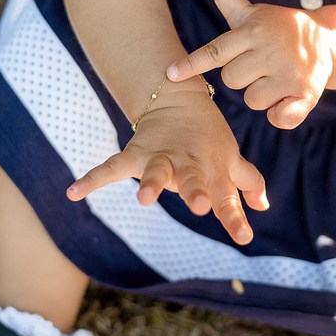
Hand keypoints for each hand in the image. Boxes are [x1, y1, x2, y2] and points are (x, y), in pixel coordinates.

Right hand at [65, 82, 268, 244]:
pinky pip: (111, 167)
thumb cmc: (209, 137)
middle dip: (195, 192)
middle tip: (200, 206)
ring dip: (151, 184)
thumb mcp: (231, 157)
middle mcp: (187, 163)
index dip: (235, 216)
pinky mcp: (135, 153)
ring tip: (143, 199)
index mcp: (212, 168)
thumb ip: (247, 183)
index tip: (244, 237)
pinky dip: (92, 178)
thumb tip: (262, 206)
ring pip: (156, 171)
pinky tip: (73, 192)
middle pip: (192, 180)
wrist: (178, 98)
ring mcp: (160, 157)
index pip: (226, 196)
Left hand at [168, 0, 335, 128]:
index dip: (192, 63)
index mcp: (252, 33)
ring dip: (260, 94)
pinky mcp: (306, 94)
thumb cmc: (277, 28)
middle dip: (240, 76)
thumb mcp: (252, 12)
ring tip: (275, 77)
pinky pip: (280, 118)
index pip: (215, 51)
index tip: (170, 74)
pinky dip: (281, 114)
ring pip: (252, 99)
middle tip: (258, 64)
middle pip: (231, 80)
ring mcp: (289, 74)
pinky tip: (288, 99)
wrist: (326, 40)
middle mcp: (270, 52)